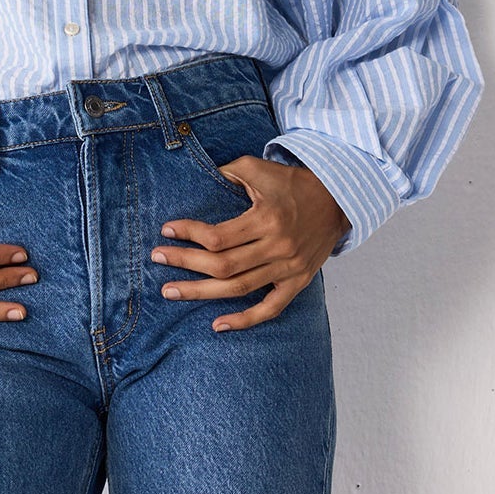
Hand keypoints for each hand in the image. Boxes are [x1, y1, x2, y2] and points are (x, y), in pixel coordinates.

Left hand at [150, 154, 349, 330]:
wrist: (338, 199)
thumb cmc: (293, 182)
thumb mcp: (260, 168)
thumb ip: (228, 172)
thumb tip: (197, 178)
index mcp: (267, 218)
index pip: (218, 236)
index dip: (189, 234)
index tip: (166, 230)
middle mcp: (278, 246)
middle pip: (222, 265)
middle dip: (185, 263)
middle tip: (157, 258)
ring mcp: (288, 268)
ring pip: (239, 288)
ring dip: (201, 292)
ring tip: (170, 291)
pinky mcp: (298, 283)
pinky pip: (270, 309)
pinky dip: (244, 320)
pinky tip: (217, 325)